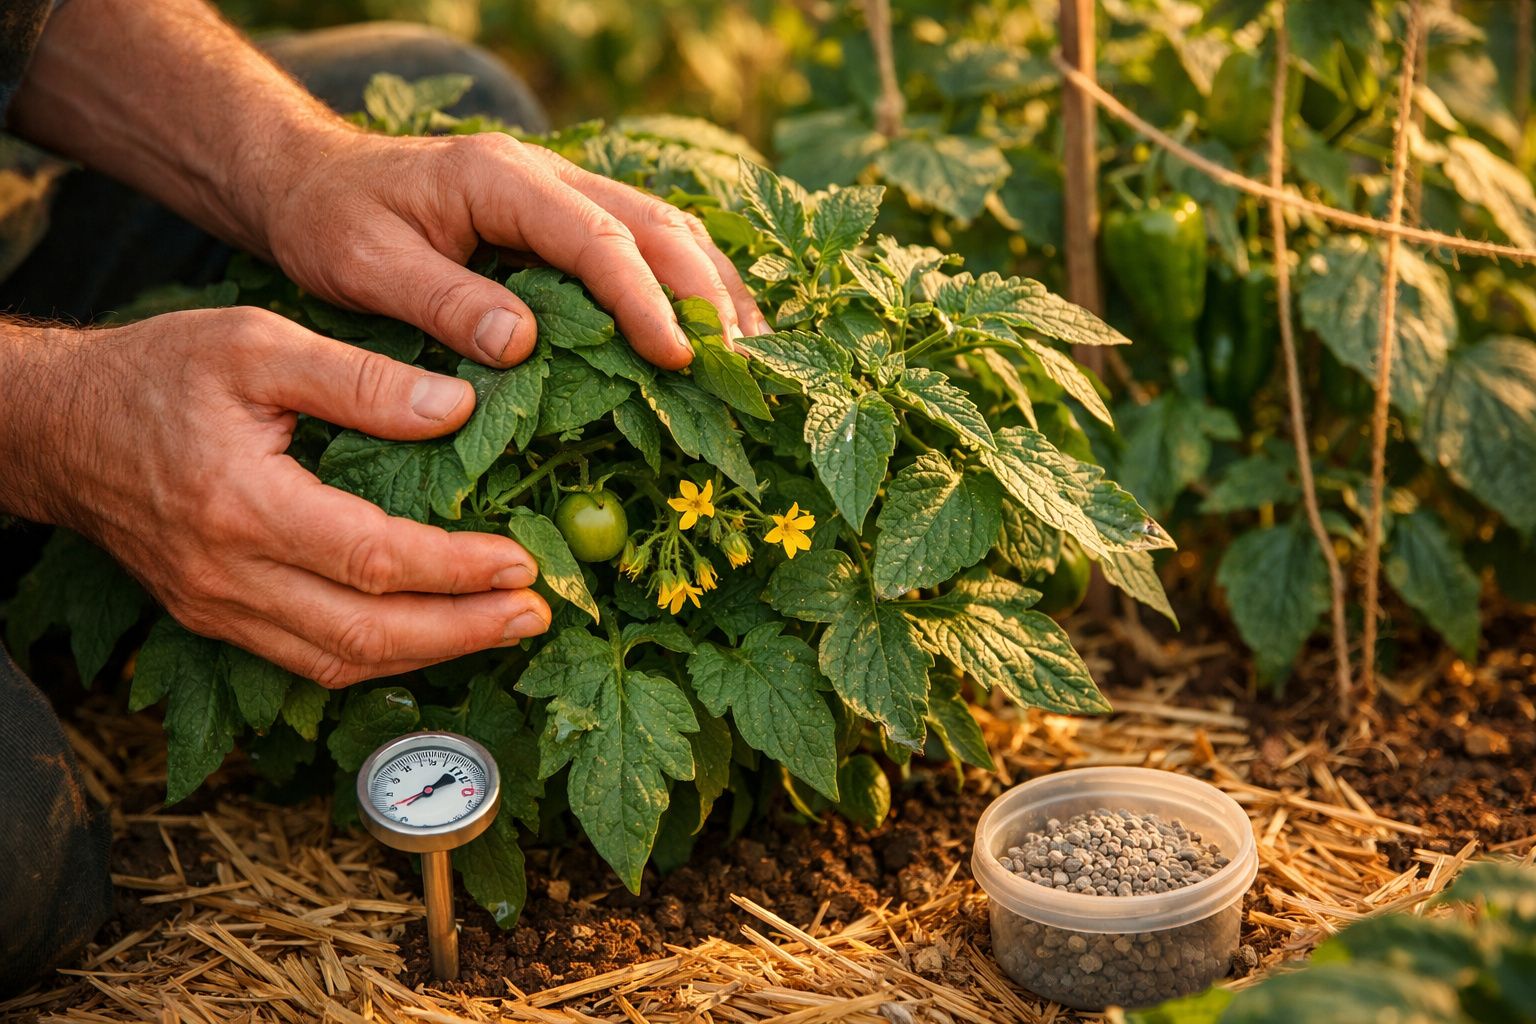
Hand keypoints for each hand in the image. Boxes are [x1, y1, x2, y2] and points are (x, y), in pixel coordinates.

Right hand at [15, 306, 551, 686]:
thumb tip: (457, 408)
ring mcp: (217, 608)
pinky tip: (431, 636)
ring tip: (502, 628)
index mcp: (241, 505)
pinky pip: (308, 658)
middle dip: (463, 631)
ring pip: (340, 659)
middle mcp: (227, 576)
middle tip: (534, 613)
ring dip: (431, 654)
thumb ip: (359, 379)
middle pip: (366, 631)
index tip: (521, 563)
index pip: (373, 559)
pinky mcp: (215, 618)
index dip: (456, 569)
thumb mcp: (257, 343)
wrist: (58, 427)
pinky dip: (378, 654)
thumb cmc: (157, 373)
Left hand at [265, 127, 768, 370]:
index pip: (596, 239)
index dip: (643, 300)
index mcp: (501, 179)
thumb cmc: (334, 221)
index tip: (675, 358)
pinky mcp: (567, 218)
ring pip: (665, 228)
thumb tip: (521, 345)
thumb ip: (440, 299)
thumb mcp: (364, 263)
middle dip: (705, 293)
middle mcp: (547, 176)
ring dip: (714, 286)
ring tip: (752, 352)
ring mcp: (564, 192)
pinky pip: (648, 242)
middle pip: (654, 225)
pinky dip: (691, 283)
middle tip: (739, 363)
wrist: (313, 179)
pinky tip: (717, 326)